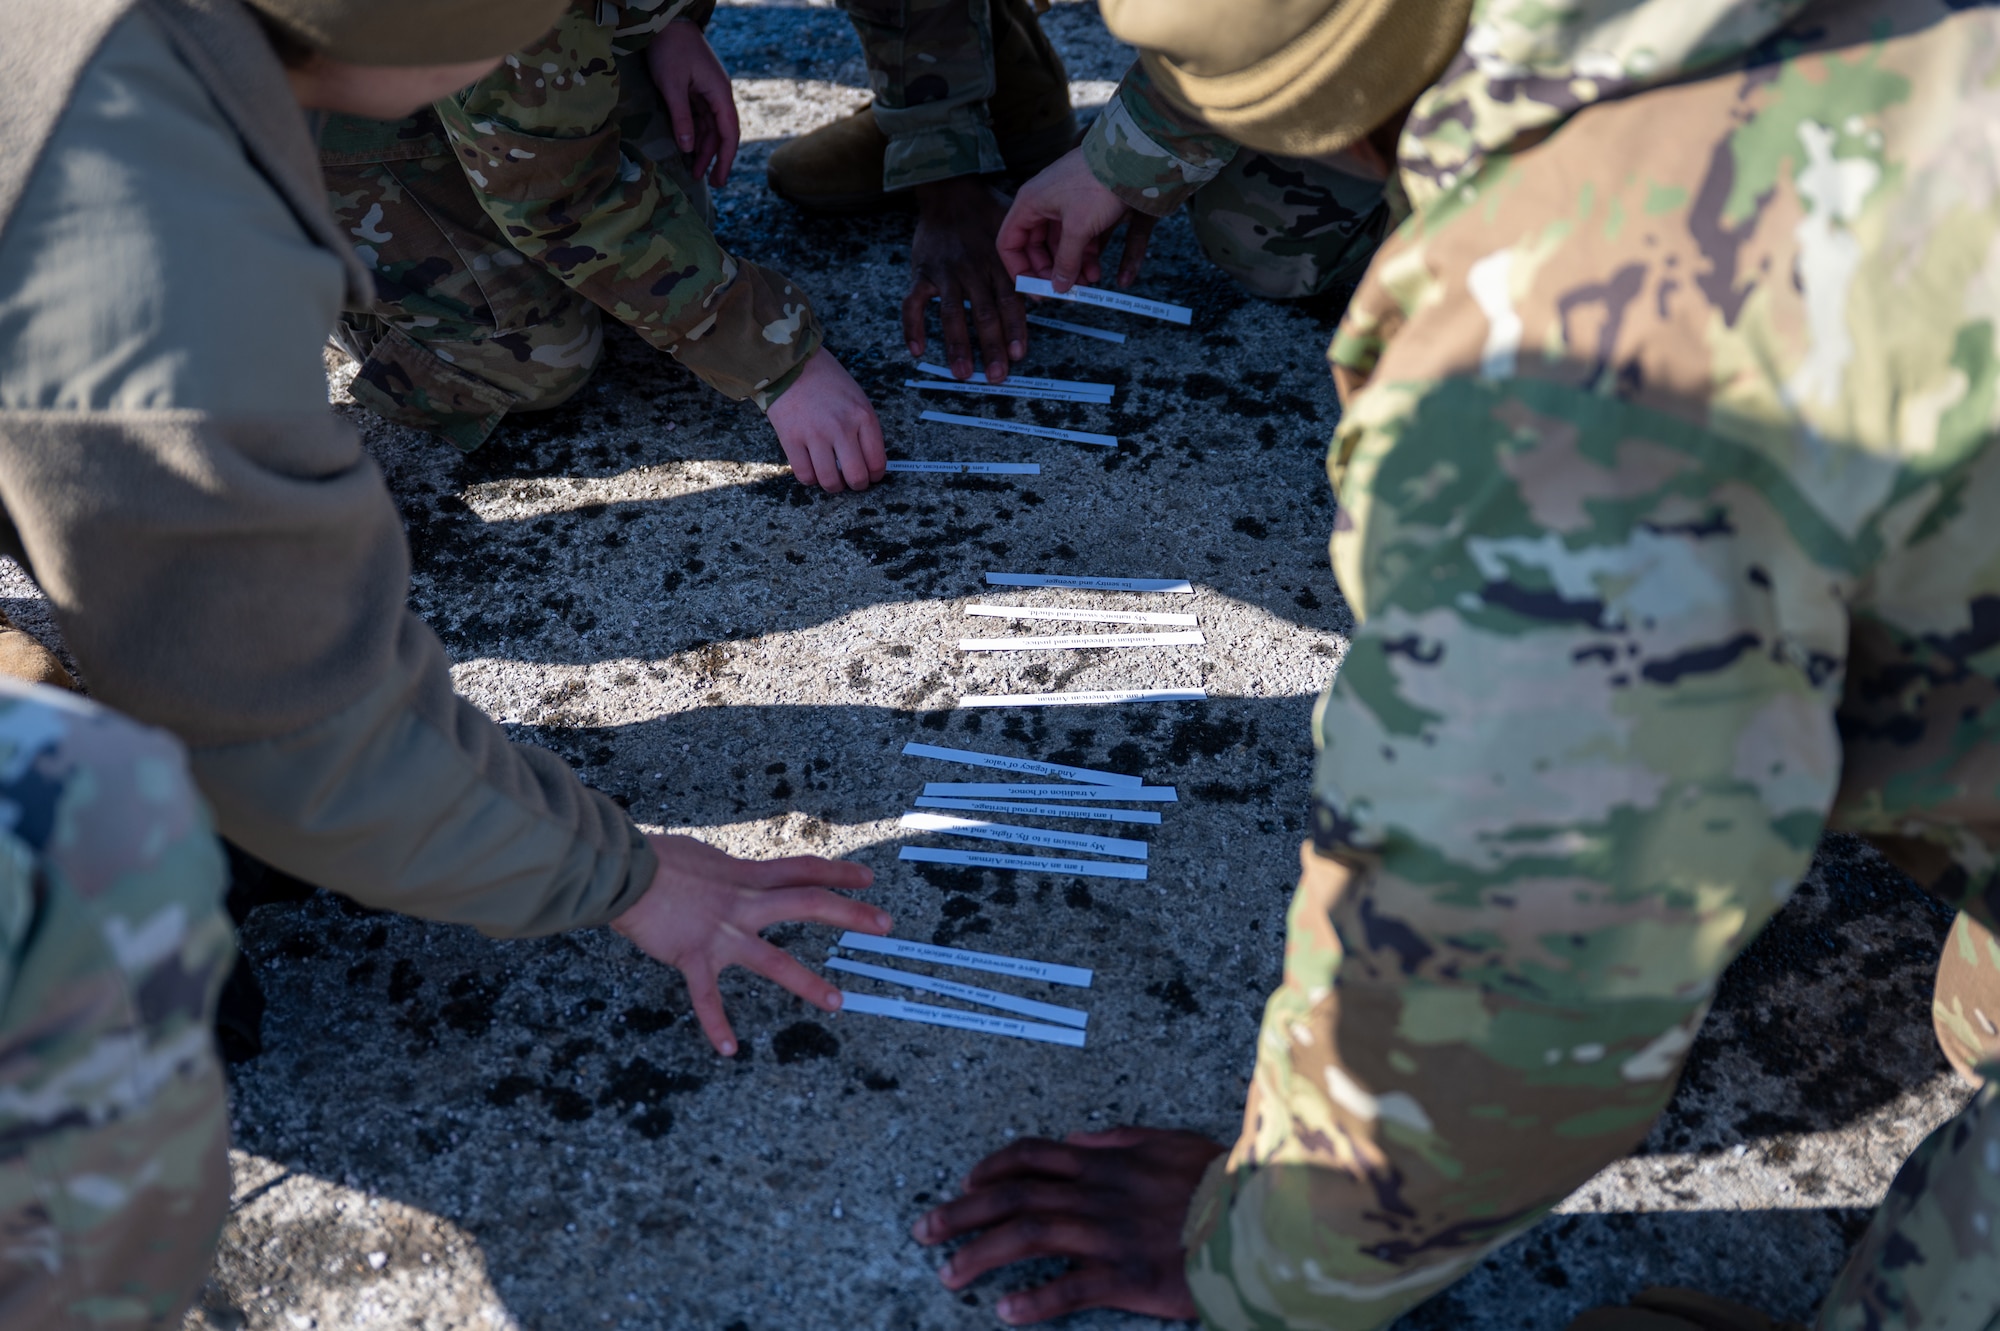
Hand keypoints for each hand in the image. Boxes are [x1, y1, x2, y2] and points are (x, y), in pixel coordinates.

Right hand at [610, 833, 889, 1055]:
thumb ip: (725, 874)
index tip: (868, 880)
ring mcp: (722, 932)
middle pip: (807, 903)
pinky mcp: (693, 956)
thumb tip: (728, 878)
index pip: (803, 869)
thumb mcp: (704, 857)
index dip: (838, 872)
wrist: (623, 869)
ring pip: (774, 960)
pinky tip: (729, 1049)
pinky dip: (717, 1024)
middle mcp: (744, 902)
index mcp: (747, 876)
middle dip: (850, 913)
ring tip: (838, 1003)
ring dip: (808, 983)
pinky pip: (707, 997)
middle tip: (886, 923)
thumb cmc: (656, 858)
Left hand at [646, 18, 740, 186]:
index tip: (720, 180)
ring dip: (703, 148)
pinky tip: (688, 148)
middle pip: (721, 133)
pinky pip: (700, 117)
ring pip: (710, 127)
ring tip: (694, 170)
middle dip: (715, 158)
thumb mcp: (672, 85)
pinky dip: (695, 134)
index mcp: (720, 93)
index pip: (729, 133)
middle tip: (711, 183)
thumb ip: (681, 118)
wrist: (666, 22)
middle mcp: (718, 95)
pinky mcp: (697, 89)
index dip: (725, 159)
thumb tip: (689, 148)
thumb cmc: (670, 49)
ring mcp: (708, 92)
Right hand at [765, 347, 887, 491]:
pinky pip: (805, 475)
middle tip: (852, 482)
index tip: (871, 477)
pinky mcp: (791, 439)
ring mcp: (815, 434)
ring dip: (833, 486)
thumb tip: (868, 461)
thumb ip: (864, 428)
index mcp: (863, 416)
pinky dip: (810, 479)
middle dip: (857, 486)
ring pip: (830, 481)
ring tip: (832, 479)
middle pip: (856, 477)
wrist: (792, 364)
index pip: (877, 462)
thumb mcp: (857, 398)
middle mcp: (841, 427)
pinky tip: (812, 469)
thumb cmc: (827, 381)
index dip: (875, 476)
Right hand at [901, 177, 1026, 382]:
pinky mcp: (921, 273)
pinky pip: (913, 304)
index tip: (1018, 354)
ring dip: (957, 345)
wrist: (949, 190)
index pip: (1010, 300)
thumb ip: (1029, 262)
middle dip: (991, 346)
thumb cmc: (987, 212)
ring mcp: (945, 272)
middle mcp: (972, 268)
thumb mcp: (1015, 229)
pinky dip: (912, 328)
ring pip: (951, 314)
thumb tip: (1045, 298)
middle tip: (996, 375)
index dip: (1015, 328)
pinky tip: (917, 351)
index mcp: (998, 261)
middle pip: (983, 313)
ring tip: (962, 373)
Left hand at [913, 1126, 1225, 1324]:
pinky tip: (1006, 1313)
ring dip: (982, 1256)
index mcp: (1103, 1163)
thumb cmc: (1217, 1181)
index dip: (990, 1169)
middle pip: (1012, 1197)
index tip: (965, 1182)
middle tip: (924, 1231)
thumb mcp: (1168, 1142)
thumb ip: (1119, 1140)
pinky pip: (1070, 1288)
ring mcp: (1107, 1235)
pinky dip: (1035, 1300)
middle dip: (961, 1213)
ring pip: (1028, 1238)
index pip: (1031, 1158)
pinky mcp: (1127, 1276)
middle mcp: (1095, 1195)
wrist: (1259, 1215)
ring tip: (949, 1275)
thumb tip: (1079, 1141)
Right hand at [998, 148, 1159, 293]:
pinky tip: (1096, 270)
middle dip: (1050, 272)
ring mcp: (1064, 205)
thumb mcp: (1078, 228)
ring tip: (1088, 283)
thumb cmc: (1098, 183)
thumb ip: (1066, 261)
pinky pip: (1078, 238)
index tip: (1035, 290)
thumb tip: (1059, 287)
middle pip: (1035, 248)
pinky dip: (1085, 256)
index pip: (1009, 243)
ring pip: (1060, 245)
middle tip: (1065, 292)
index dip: (1018, 270)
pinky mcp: (1084, 207)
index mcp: (1029, 204)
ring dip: (1071, 267)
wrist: (1130, 156)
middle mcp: (1042, 204)